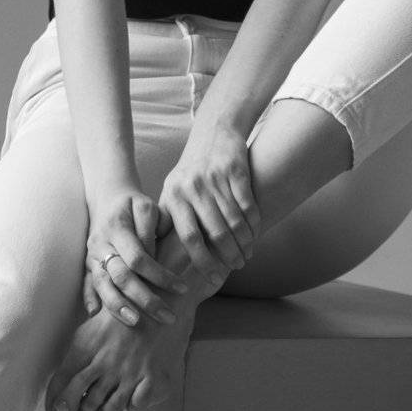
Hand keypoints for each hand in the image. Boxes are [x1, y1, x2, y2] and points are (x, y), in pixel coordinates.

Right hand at [84, 187, 188, 326]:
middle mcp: (101, 243)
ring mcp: (92, 255)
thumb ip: (151, 228)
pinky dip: (89, 299)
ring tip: (137, 323)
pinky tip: (95, 315)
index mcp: (117, 227)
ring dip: (119, 306)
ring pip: (102, 284)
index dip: (160, 275)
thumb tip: (154, 256)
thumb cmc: (133, 204)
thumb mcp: (146, 206)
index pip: (139, 258)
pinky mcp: (87, 264)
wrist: (107, 197)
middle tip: (169, 316)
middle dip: (145, 299)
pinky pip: (85, 284)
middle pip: (121, 276)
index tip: (182, 288)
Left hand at [158, 121, 261, 283]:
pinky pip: (247, 205)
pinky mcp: (235, 170)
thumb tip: (157, 256)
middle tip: (238, 267)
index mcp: (174, 196)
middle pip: (215, 232)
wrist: (214, 132)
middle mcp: (193, 187)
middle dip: (228, 255)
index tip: (212, 278)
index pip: (188, 237)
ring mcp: (214, 178)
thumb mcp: (172, 190)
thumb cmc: (190, 171)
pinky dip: (253, 223)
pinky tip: (255, 234)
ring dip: (244, 242)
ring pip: (234, 221)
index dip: (202, 260)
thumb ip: (167, 219)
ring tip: (247, 254)